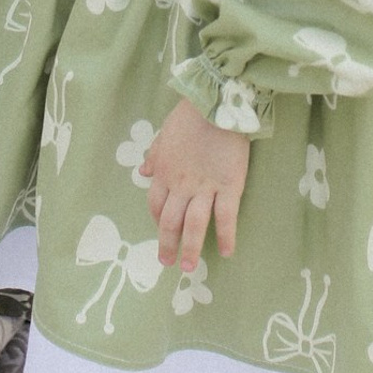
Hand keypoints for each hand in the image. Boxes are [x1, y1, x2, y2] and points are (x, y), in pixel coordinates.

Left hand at [141, 97, 249, 271]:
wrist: (216, 104)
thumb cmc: (190, 116)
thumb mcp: (164, 134)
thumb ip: (154, 155)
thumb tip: (143, 172)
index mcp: (164, 172)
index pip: (155, 204)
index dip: (157, 221)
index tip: (162, 231)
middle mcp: (181, 185)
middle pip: (170, 221)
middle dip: (168, 244)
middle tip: (168, 262)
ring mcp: (205, 187)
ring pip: (194, 225)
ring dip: (191, 248)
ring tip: (190, 267)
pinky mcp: (229, 186)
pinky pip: (225, 217)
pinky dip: (226, 237)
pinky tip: (227, 252)